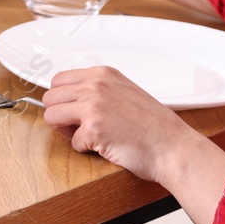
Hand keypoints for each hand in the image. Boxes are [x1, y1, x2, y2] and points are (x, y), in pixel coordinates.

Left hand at [45, 66, 224, 223]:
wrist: (175, 148)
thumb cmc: (154, 126)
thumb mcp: (125, 92)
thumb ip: (98, 90)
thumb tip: (68, 99)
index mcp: (102, 74)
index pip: (58, 80)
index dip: (62, 100)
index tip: (73, 112)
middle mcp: (95, 85)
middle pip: (50, 98)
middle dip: (60, 116)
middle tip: (79, 128)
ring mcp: (93, 106)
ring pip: (51, 116)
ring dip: (66, 131)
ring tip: (88, 137)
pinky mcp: (93, 129)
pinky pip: (72, 141)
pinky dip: (85, 149)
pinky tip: (105, 147)